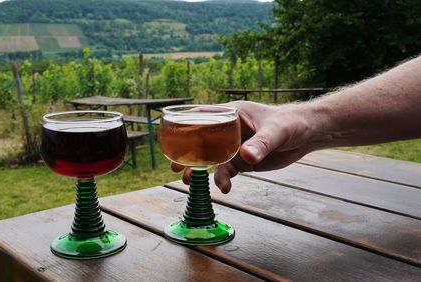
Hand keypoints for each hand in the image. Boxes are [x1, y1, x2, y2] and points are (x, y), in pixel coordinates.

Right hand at [171, 100, 317, 193]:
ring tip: (188, 181)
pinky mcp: (243, 161)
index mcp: (232, 114)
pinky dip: (222, 179)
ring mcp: (234, 146)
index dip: (185, 124)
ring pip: (210, 159)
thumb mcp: (276, 131)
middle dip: (186, 153)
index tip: (171, 136)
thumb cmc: (292, 122)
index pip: (202, 115)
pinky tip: (224, 188)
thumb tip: (245, 157)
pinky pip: (226, 170)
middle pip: (201, 140)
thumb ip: (261, 144)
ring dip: (199, 170)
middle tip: (175, 165)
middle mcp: (229, 130)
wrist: (308, 135)